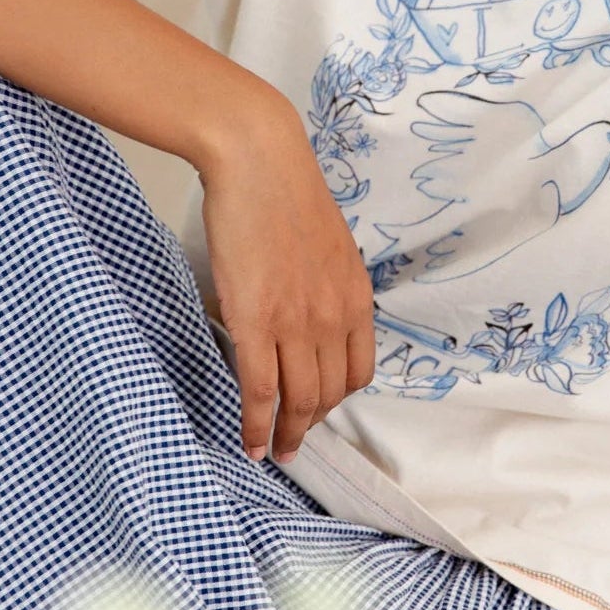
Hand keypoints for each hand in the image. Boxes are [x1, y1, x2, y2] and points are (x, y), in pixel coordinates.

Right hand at [195, 107, 374, 466]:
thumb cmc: (284, 191)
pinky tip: (250, 441)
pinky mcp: (257, 322)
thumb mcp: (325, 243)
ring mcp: (297, 323)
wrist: (259, 160)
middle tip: (292, 440)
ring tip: (272, 448)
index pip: (358, 370)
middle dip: (311, 423)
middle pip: (329, 393)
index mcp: (356, 296)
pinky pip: (261, 391)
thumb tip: (306, 307)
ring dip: (286, 433)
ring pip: (299, 401)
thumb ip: (324, 282)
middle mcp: (335, 317)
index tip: (319, 407)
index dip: (337, 398)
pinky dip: (257, 425)